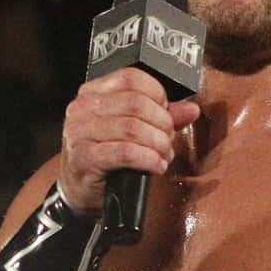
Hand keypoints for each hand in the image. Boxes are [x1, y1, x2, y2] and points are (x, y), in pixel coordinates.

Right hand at [57, 67, 200, 214]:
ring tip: (163, 155)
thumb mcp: (132, 131)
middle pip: (135, 103)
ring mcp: (79, 132)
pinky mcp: (84, 157)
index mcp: (92, 93)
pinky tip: (156, 166)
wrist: (80, 191)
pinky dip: (149, 159)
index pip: (131, 78)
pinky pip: (126, 152)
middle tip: (168, 140)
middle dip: (162, 123)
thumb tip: (191, 109)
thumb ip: (160, 116)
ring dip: (158, 144)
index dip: (158, 95)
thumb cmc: (107, 158)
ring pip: (133, 128)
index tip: (166, 115)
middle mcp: (82, 108)